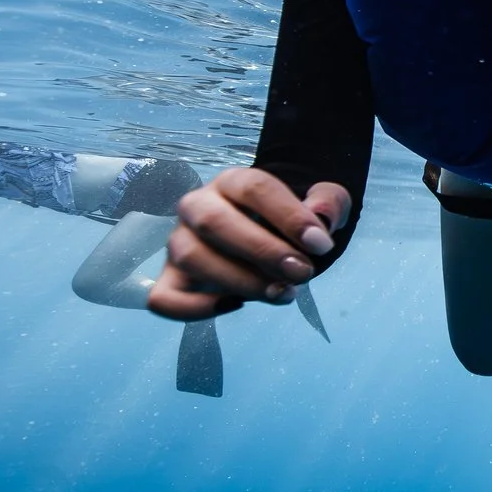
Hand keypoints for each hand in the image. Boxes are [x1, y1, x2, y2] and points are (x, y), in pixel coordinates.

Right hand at [148, 168, 348, 320]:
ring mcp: (179, 243)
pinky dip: (195, 309)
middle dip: (264, 252)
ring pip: (192, 258)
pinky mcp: (171, 280)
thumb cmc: (292, 222)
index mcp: (233, 182)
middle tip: (303, 273)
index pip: (255, 187)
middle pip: (215, 221)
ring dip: (241, 281)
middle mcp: (197, 207)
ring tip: (282, 293)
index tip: (321, 245)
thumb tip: (321, 216)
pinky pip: (163, 298)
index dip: (289, 217)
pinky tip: (235, 305)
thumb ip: (328, 203)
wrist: (267, 239)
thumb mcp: (321, 205)